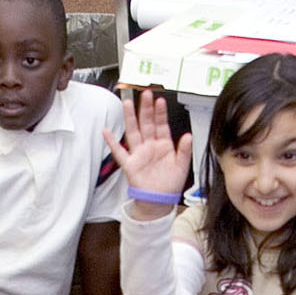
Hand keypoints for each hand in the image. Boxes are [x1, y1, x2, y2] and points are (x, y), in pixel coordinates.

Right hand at [104, 88, 192, 208]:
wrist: (159, 200)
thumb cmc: (170, 184)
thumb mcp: (182, 166)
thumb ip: (184, 150)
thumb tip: (188, 136)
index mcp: (163, 145)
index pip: (161, 125)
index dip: (160, 113)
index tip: (160, 101)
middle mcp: (150, 146)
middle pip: (146, 123)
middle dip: (146, 108)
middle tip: (145, 94)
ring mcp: (139, 153)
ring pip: (133, 131)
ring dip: (130, 118)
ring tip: (127, 103)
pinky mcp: (130, 164)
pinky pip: (119, 152)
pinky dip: (112, 142)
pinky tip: (106, 131)